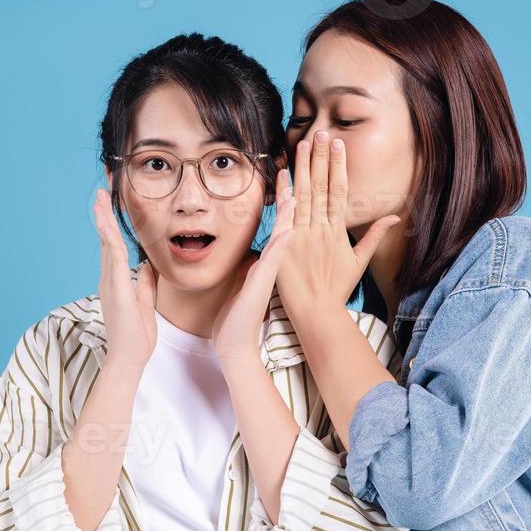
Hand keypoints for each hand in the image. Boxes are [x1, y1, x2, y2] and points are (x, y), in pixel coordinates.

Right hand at [92, 188, 157, 367]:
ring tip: (102, 196)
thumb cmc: (137, 335)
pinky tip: (107, 222)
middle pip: (106, 238)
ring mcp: (109, 282)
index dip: (113, 222)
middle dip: (104, 212)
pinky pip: (112, 257)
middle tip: (104, 188)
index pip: (114, 245)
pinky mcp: (113, 288)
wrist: (129, 358)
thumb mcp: (146, 300)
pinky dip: (109, 237)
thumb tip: (147, 263)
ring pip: (106, 243)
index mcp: (116, 280)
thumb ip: (145, 281)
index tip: (113, 201)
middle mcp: (108, 278)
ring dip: (104, 218)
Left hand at [211, 173, 295, 363]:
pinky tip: (289, 230)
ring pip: (281, 242)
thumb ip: (244, 273)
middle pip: (282, 232)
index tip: (285, 190)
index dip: (280, 213)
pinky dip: (281, 244)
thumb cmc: (234, 322)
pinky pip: (273, 261)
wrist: (234, 347)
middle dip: (288, 208)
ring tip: (297, 196)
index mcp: (261, 269)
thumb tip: (244, 260)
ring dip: (289, 220)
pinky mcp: (261, 286)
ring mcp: (266, 277)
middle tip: (296, 183)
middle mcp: (266, 271)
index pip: (274, 235)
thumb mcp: (239, 289)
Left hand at [275, 131, 399, 316]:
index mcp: (338, 230)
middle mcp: (321, 229)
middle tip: (321, 132)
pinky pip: (284, 214)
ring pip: (304, 195)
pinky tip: (282, 174)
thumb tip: (395, 216)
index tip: (338, 144)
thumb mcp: (360, 262)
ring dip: (303, 168)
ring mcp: (302, 235)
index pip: (339, 190)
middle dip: (321, 158)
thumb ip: (375, 236)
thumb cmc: (337, 289)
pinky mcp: (286, 244)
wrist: (316, 312)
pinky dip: (283, 193)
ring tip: (303, 143)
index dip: (338, 165)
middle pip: (322, 186)